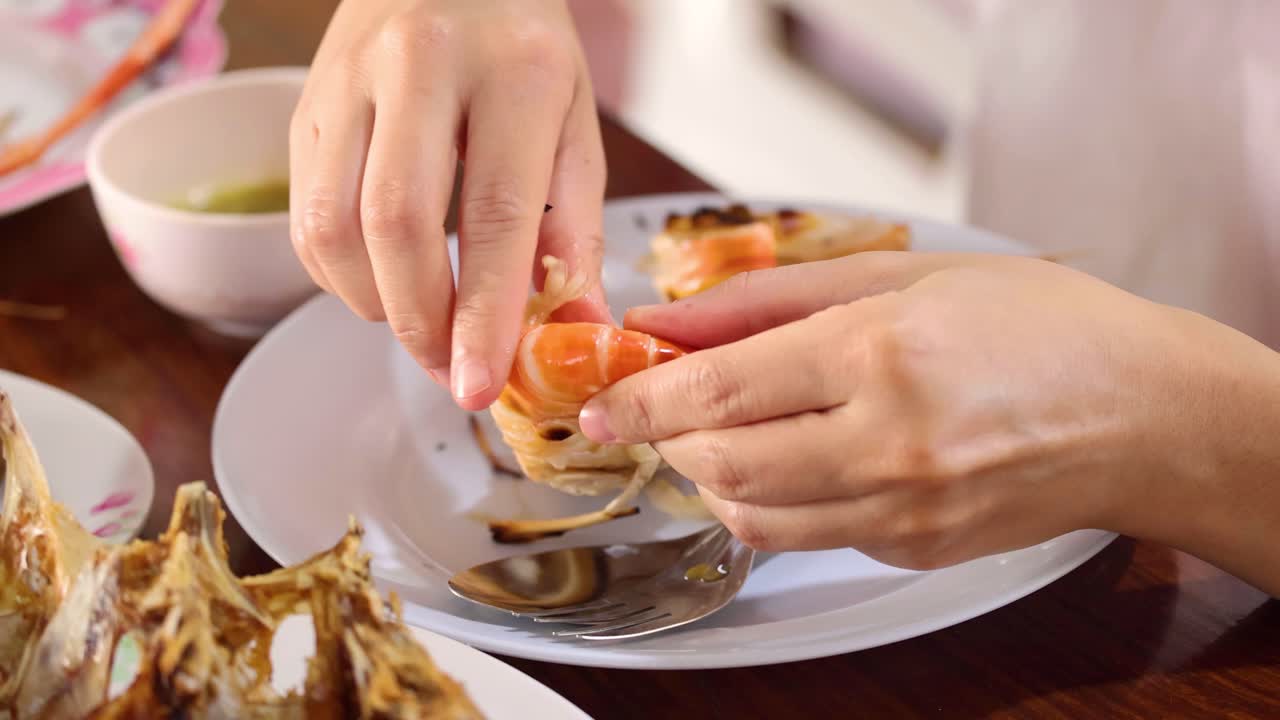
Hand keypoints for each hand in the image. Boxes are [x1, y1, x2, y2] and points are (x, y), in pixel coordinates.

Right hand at [291, 0, 608, 408]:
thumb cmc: (522, 47)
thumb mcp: (573, 124)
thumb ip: (575, 229)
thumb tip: (576, 330)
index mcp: (512, 72)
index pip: (492, 215)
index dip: (483, 316)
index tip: (479, 385)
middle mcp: (420, 64)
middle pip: (396, 226)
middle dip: (420, 322)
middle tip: (448, 368)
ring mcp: (349, 78)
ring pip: (331, 225)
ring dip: (373, 304)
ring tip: (419, 325)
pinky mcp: (305, 102)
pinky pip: (304, 212)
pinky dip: (339, 274)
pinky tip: (381, 282)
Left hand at [578, 252, 1279, 588]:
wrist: (1138, 413)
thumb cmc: (1036, 324)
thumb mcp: (902, 276)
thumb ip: (769, 302)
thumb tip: (669, 323)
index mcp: (879, 353)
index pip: (717, 391)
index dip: (639, 401)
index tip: (599, 404)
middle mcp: (886, 442)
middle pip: (719, 462)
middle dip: (668, 438)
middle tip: (662, 406)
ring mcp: (902, 509)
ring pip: (751, 516)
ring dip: (712, 474)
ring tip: (723, 430)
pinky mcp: (912, 550)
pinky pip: (808, 536)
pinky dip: (776, 499)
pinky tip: (800, 457)